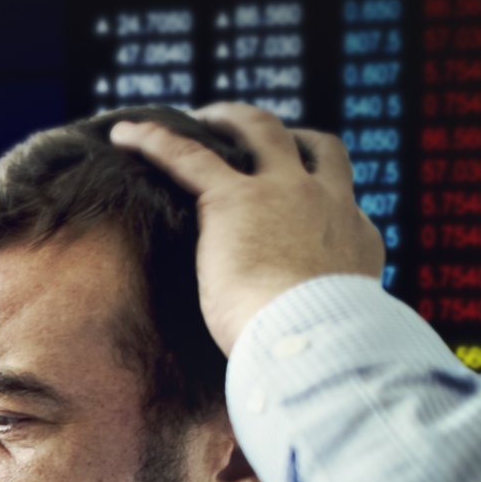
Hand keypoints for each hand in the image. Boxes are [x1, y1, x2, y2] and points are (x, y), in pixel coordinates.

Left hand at [109, 104, 385, 353]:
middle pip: (318, 149)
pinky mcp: (233, 200)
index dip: (318, 202)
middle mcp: (328, 206)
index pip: (338, 208)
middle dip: (289, 136)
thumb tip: (288, 364)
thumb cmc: (317, 353)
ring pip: (261, 132)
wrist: (310, 342)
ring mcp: (283, 194)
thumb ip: (312, 328)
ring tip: (202, 116)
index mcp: (355, 242)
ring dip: (231, 119)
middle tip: (257, 136)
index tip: (298, 211)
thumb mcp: (328, 334)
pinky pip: (189, 156)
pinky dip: (155, 141)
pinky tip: (125, 134)